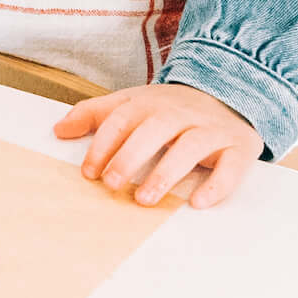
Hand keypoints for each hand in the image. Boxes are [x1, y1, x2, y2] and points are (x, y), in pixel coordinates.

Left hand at [53, 82, 263, 207]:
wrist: (231, 94)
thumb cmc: (171, 110)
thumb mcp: (133, 104)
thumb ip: (96, 114)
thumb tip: (59, 130)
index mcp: (152, 103)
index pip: (123, 118)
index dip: (103, 144)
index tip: (88, 172)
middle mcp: (182, 114)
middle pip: (154, 129)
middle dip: (130, 156)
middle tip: (111, 184)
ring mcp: (211, 130)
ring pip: (190, 147)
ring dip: (166, 173)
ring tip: (144, 199)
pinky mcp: (238, 148)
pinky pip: (232, 166)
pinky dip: (217, 185)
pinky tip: (198, 203)